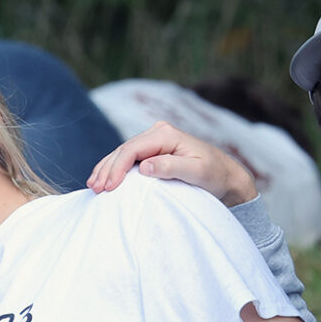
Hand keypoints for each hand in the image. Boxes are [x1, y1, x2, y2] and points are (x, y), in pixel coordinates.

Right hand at [88, 122, 259, 204]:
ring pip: (122, 153)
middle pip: (123, 150)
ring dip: (106, 169)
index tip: (109, 187)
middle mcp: (158, 132)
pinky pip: (128, 158)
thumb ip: (171, 167)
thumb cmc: (215, 175)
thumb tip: (143, 166)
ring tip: (93, 185)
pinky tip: (104, 179)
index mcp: (166, 134)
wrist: (226, 177)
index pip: (132, 149)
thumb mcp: (197, 172)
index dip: (117, 167)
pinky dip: (114, 169)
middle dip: (107, 169)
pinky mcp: (153, 151)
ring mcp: (154, 140)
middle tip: (95, 189)